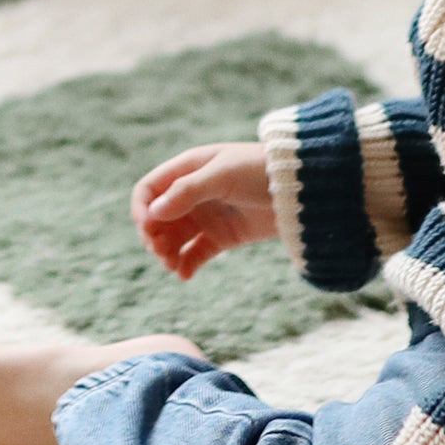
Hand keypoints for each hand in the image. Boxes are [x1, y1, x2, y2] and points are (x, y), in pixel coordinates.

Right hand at [131, 142, 275, 280]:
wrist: (302, 189)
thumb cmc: (261, 171)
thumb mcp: (223, 175)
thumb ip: (188, 191)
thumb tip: (153, 213)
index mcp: (188, 169)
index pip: (150, 189)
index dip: (142, 209)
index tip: (147, 229)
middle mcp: (192, 193)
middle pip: (157, 218)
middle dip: (153, 236)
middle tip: (160, 252)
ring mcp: (207, 216)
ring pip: (173, 239)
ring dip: (166, 253)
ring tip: (173, 266)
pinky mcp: (222, 236)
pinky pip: (195, 254)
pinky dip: (186, 265)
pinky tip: (184, 275)